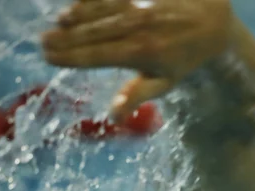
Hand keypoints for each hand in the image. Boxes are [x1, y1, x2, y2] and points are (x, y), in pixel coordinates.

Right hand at [42, 0, 232, 120]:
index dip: (71, 57)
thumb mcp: (165, 81)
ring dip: (77, 15)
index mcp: (142, 52)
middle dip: (66, 38)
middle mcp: (139, 27)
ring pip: (100, 10)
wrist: (212, 21)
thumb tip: (113, 116)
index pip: (98, 55)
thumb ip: (137, 95)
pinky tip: (75, 3)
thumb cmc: (184, 57)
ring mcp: (141, 5)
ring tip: (58, 23)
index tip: (48, 59)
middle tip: (42, 43)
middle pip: (94, 33)